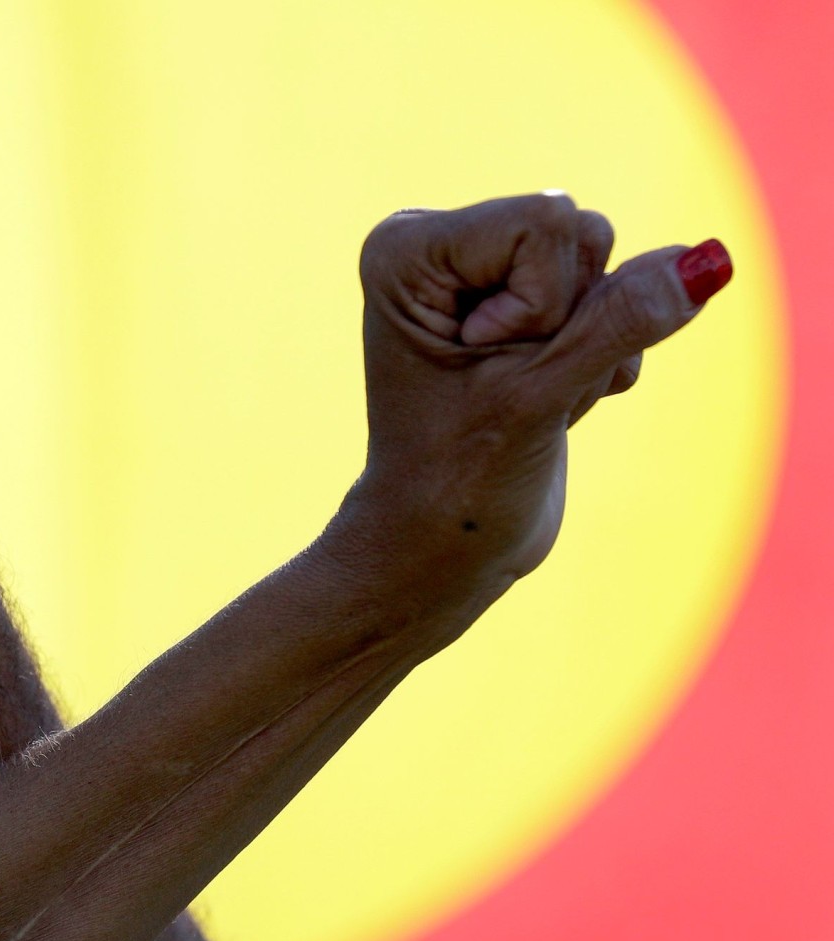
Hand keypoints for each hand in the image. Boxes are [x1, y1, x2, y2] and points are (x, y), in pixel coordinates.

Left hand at [350, 193, 730, 591]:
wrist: (443, 545)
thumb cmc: (458, 479)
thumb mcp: (538, 395)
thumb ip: (621, 321)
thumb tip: (706, 260)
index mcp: (408, 247)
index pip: (546, 220)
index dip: (541, 305)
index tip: (481, 364)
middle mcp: (438, 245)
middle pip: (579, 233)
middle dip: (571, 322)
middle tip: (510, 386)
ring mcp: (485, 273)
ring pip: (606, 264)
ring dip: (591, 346)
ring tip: (528, 396)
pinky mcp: (527, 305)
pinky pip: (617, 299)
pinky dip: (601, 360)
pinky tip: (548, 400)